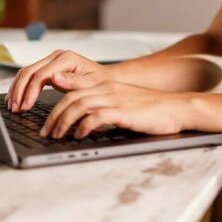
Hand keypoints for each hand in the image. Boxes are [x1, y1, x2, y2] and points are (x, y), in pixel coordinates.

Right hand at [6, 49, 110, 112]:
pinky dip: (21, 87)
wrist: (105, 78)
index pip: (41, 74)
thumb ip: (73, 81)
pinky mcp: (48, 67)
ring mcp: (51, 60)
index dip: (30, 91)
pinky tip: (17, 99)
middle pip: (30, 71)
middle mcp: (57, 56)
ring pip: (26, 72)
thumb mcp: (90, 84)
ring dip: (17, 89)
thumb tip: (55, 78)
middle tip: (15, 109)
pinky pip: (30, 75)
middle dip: (20, 91)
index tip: (25, 106)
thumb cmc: (100, 82)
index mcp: (66, 58)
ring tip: (13, 107)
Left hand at [38, 78, 190, 138]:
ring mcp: (116, 99)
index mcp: (107, 85)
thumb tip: (81, 119)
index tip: (46, 122)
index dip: (55, 105)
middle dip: (53, 116)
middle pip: (71, 97)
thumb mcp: (122, 103)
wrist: (176, 108)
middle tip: (46, 132)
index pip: (72, 90)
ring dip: (63, 122)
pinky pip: (97, 116)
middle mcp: (108, 89)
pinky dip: (83, 126)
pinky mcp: (123, 111)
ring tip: (57, 135)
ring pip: (79, 105)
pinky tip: (79, 136)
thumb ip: (102, 105)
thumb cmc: (150, 109)